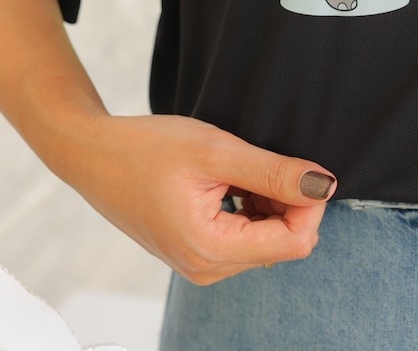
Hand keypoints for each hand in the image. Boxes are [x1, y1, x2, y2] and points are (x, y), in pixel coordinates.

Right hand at [60, 114, 335, 284]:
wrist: (91, 154)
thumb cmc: (146, 148)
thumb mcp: (218, 151)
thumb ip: (275, 172)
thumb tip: (325, 186)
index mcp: (210, 250)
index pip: (296, 241)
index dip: (309, 202)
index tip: (294, 165)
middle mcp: (207, 268)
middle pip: (285, 242)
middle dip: (286, 201)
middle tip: (256, 163)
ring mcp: (201, 264)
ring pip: (268, 238)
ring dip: (267, 202)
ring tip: (234, 171)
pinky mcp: (198, 253)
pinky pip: (246, 237)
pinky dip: (250, 207)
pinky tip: (227, 182)